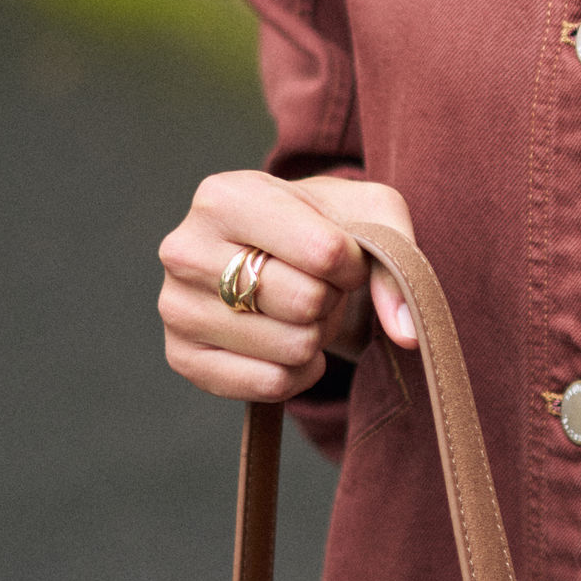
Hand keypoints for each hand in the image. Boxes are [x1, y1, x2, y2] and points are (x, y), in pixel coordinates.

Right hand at [157, 167, 419, 401]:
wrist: (279, 256)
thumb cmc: (325, 226)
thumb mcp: (372, 215)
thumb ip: (397, 261)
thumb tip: (406, 331)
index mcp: (224, 196)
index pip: (323, 252)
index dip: (354, 265)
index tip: (346, 258)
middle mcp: (184, 248)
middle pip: (305, 302)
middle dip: (332, 300)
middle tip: (319, 286)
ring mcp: (175, 307)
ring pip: (291, 346)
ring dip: (316, 336)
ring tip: (299, 310)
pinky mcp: (181, 357)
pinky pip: (270, 385)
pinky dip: (298, 372)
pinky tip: (287, 346)